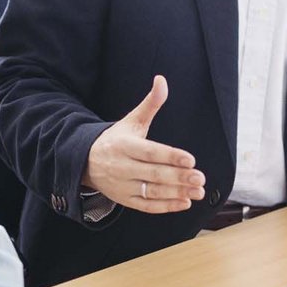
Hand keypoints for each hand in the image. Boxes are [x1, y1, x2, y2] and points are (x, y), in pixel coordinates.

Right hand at [82, 75, 205, 213]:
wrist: (86, 162)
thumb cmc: (116, 140)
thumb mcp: (132, 121)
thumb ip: (150, 103)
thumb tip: (162, 79)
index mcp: (125, 145)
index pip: (150, 152)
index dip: (170, 156)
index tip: (191, 160)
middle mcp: (122, 167)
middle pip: (154, 174)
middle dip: (178, 177)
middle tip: (200, 178)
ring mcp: (123, 186)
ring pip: (152, 192)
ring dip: (177, 193)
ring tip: (198, 191)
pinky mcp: (125, 200)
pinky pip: (147, 206)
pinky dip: (166, 206)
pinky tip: (185, 203)